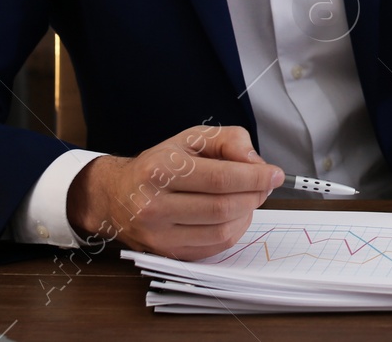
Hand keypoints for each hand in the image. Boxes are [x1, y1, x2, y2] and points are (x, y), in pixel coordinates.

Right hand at [65, 124, 283, 259]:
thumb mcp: (191, 138)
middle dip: (254, 196)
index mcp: (160, 170)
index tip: (275, 174)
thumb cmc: (160, 164)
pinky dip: (233, 231)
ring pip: (222, 232)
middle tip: (264, 185)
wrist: (116, 195)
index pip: (220, 178)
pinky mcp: (166, 254)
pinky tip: (233, 216)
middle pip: (223, 207)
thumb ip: (229, 140)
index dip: (255, 177)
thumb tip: (256, 163)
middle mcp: (154, 206)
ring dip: (246, 215)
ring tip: (248, 198)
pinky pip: (214, 248)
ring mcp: (158, 235)